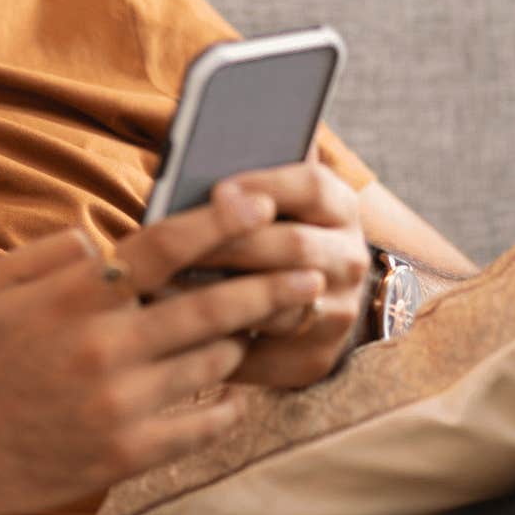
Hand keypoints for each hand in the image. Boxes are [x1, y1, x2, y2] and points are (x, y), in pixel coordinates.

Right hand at [0, 188, 324, 514]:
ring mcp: (119, 403)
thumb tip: (103, 236)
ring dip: (239, 343)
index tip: (262, 201)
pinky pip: (203, 423)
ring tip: (250, 332)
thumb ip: (53, 249)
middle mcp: (104, 346)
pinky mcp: (126, 453)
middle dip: (270, 286)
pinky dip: (228, 404)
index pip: (163, 247)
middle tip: (310, 272)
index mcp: (76, 297)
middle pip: (211, 307)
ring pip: (212, 362)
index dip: (219, 220)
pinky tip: (236, 393)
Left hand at [194, 162, 371, 387]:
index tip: (216, 190)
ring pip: (279, 306)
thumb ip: (249, 183)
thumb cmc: (268, 235)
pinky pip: (264, 355)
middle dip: (230, 244)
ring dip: (220, 298)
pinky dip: (219, 345)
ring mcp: (339, 312)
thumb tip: (200, 155)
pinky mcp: (315, 359)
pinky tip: (178, 332)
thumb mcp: (272, 200)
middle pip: (294, 246)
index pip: (312, 186)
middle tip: (174, 247)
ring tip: (164, 289)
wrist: (312, 302)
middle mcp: (350, 259)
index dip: (264, 185)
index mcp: (339, 208)